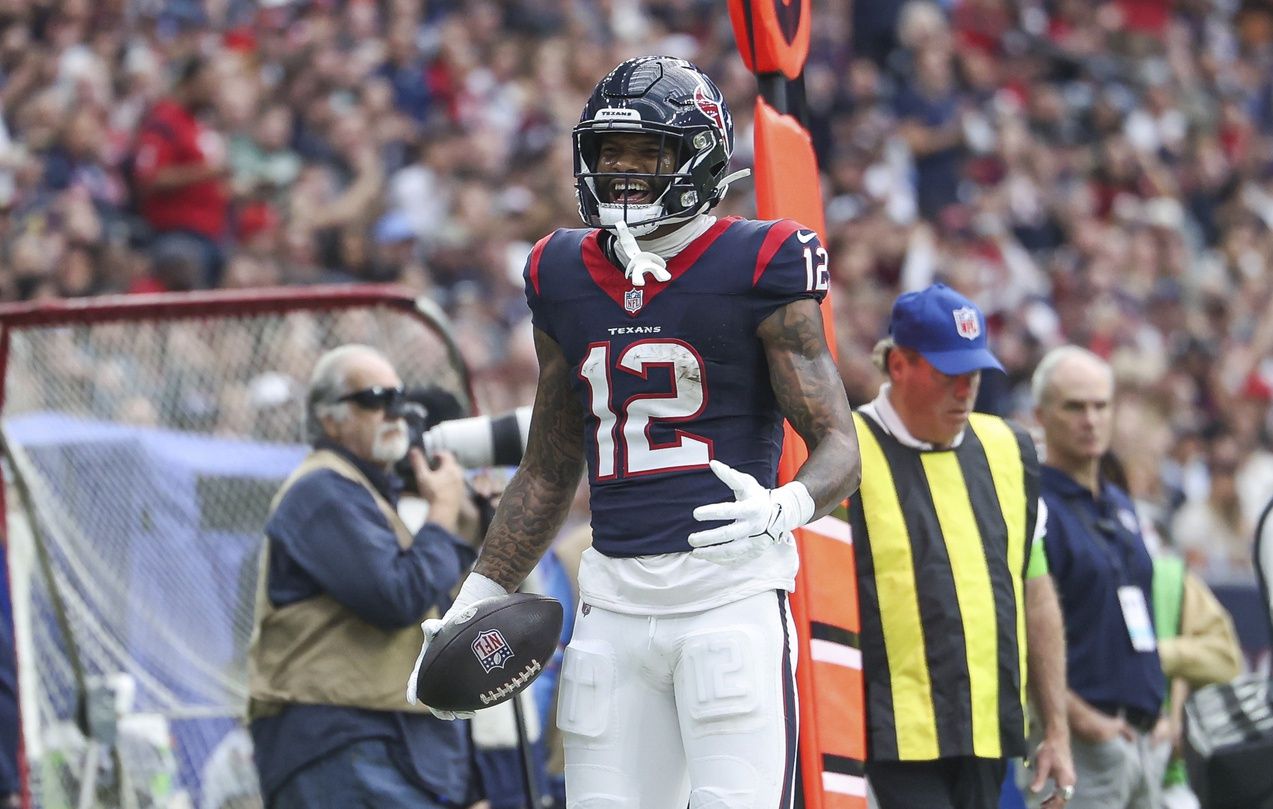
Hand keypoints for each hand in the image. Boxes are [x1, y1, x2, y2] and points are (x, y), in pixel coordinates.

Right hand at [405, 572, 507, 718]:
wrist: (463, 627)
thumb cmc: (448, 627)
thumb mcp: (439, 626)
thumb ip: (432, 627)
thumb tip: (428, 626)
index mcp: (424, 665)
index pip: (415, 679)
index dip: (412, 689)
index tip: (412, 698)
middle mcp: (434, 676)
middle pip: (432, 698)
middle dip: (439, 710)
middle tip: (450, 715)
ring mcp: (447, 681)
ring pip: (447, 702)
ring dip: (455, 712)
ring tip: (468, 714)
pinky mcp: (459, 683)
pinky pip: (459, 699)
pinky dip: (465, 706)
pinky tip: (475, 709)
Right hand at [410, 448, 464, 531]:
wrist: (444, 512)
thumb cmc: (433, 494)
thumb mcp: (423, 477)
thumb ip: (418, 463)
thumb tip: (413, 450)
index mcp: (450, 468)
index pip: (446, 454)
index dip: (438, 453)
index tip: (432, 456)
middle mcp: (458, 474)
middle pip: (452, 464)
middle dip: (443, 463)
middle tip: (434, 465)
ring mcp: (461, 484)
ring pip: (455, 474)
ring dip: (447, 473)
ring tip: (437, 477)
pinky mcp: (461, 493)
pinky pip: (456, 483)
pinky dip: (450, 482)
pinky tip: (442, 488)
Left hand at [687, 460, 812, 564]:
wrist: (781, 514)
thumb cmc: (757, 496)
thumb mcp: (746, 483)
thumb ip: (729, 475)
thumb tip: (712, 464)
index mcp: (752, 508)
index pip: (729, 511)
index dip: (711, 512)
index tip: (695, 513)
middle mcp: (754, 526)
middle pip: (728, 535)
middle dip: (708, 538)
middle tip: (691, 539)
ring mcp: (755, 542)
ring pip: (731, 551)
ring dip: (711, 553)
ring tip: (695, 552)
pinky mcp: (754, 552)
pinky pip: (736, 559)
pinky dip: (720, 560)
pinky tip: (707, 556)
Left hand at [1028, 736, 1075, 807]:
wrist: (1057, 738)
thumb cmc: (1050, 750)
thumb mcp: (1042, 764)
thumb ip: (1039, 779)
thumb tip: (1034, 791)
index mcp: (1066, 780)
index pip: (1060, 799)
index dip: (1052, 806)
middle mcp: (1070, 781)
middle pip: (1064, 799)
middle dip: (1054, 806)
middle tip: (1042, 808)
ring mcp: (1070, 778)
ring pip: (1064, 795)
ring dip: (1055, 801)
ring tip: (1044, 805)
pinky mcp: (1067, 775)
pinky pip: (1063, 790)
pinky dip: (1056, 795)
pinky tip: (1048, 797)